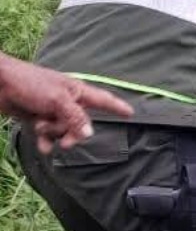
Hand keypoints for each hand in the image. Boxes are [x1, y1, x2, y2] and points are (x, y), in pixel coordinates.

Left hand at [0, 52, 132, 153]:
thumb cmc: (29, 83)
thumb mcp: (57, 100)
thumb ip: (75, 118)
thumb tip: (89, 134)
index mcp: (76, 91)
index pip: (103, 100)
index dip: (117, 107)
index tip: (130, 113)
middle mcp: (67, 101)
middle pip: (81, 124)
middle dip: (71, 132)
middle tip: (64, 140)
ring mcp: (51, 110)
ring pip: (63, 130)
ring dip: (53, 133)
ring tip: (41, 128)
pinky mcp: (37, 117)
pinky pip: (48, 134)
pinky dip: (45, 140)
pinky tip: (42, 146)